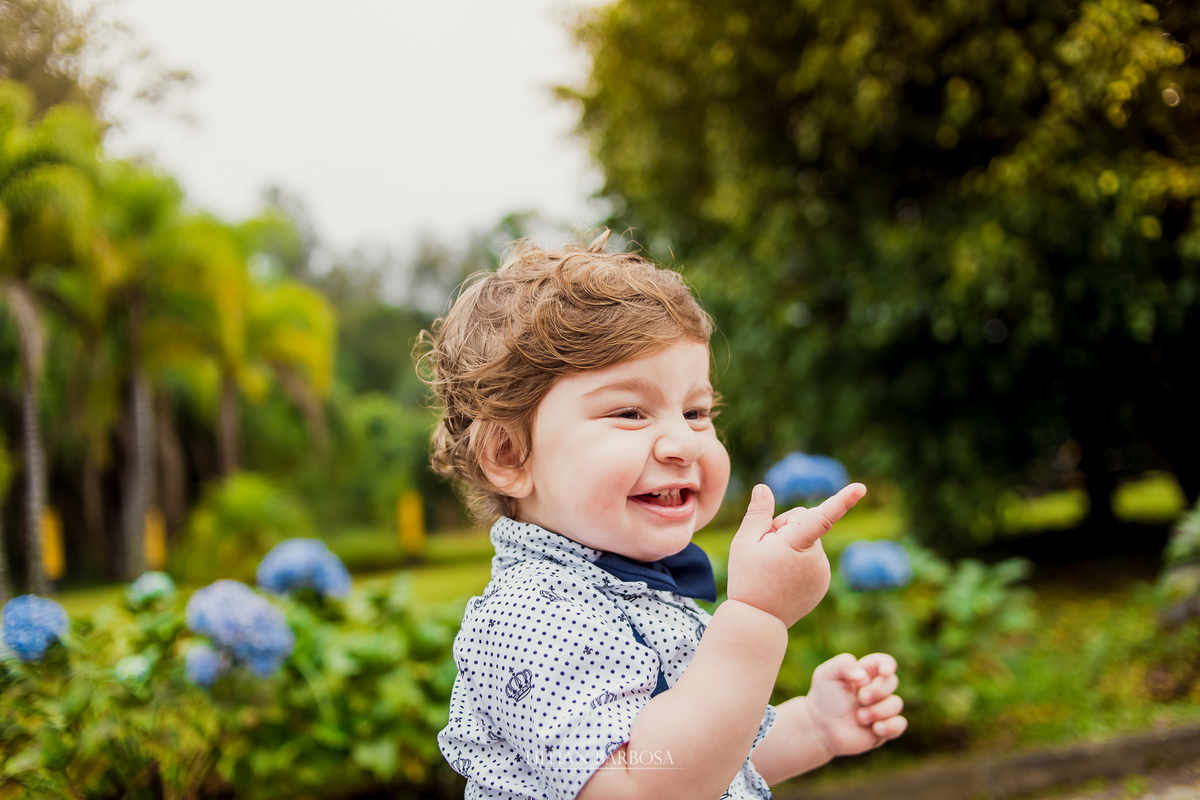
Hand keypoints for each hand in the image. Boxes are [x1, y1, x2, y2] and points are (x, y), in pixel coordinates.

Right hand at [726, 483, 865, 626]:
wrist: (758, 621)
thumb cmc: (748, 579)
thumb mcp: (744, 543)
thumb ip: (757, 513)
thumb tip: (764, 488)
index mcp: (797, 544)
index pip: (822, 517)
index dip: (842, 500)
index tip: (861, 488)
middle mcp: (816, 558)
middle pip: (804, 520)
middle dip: (784, 526)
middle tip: (765, 549)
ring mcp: (823, 571)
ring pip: (808, 540)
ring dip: (791, 545)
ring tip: (773, 568)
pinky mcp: (824, 581)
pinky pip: (812, 558)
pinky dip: (799, 561)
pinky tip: (783, 577)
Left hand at [807, 653, 906, 755]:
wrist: (821, 728)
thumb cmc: (824, 698)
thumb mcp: (826, 674)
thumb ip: (842, 664)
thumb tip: (862, 674)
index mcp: (865, 673)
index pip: (884, 662)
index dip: (888, 665)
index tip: (884, 672)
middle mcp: (876, 689)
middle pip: (892, 681)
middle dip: (878, 690)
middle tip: (861, 699)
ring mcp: (882, 708)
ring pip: (896, 704)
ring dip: (878, 711)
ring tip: (860, 717)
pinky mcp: (885, 727)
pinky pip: (900, 724)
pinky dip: (890, 726)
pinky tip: (875, 729)